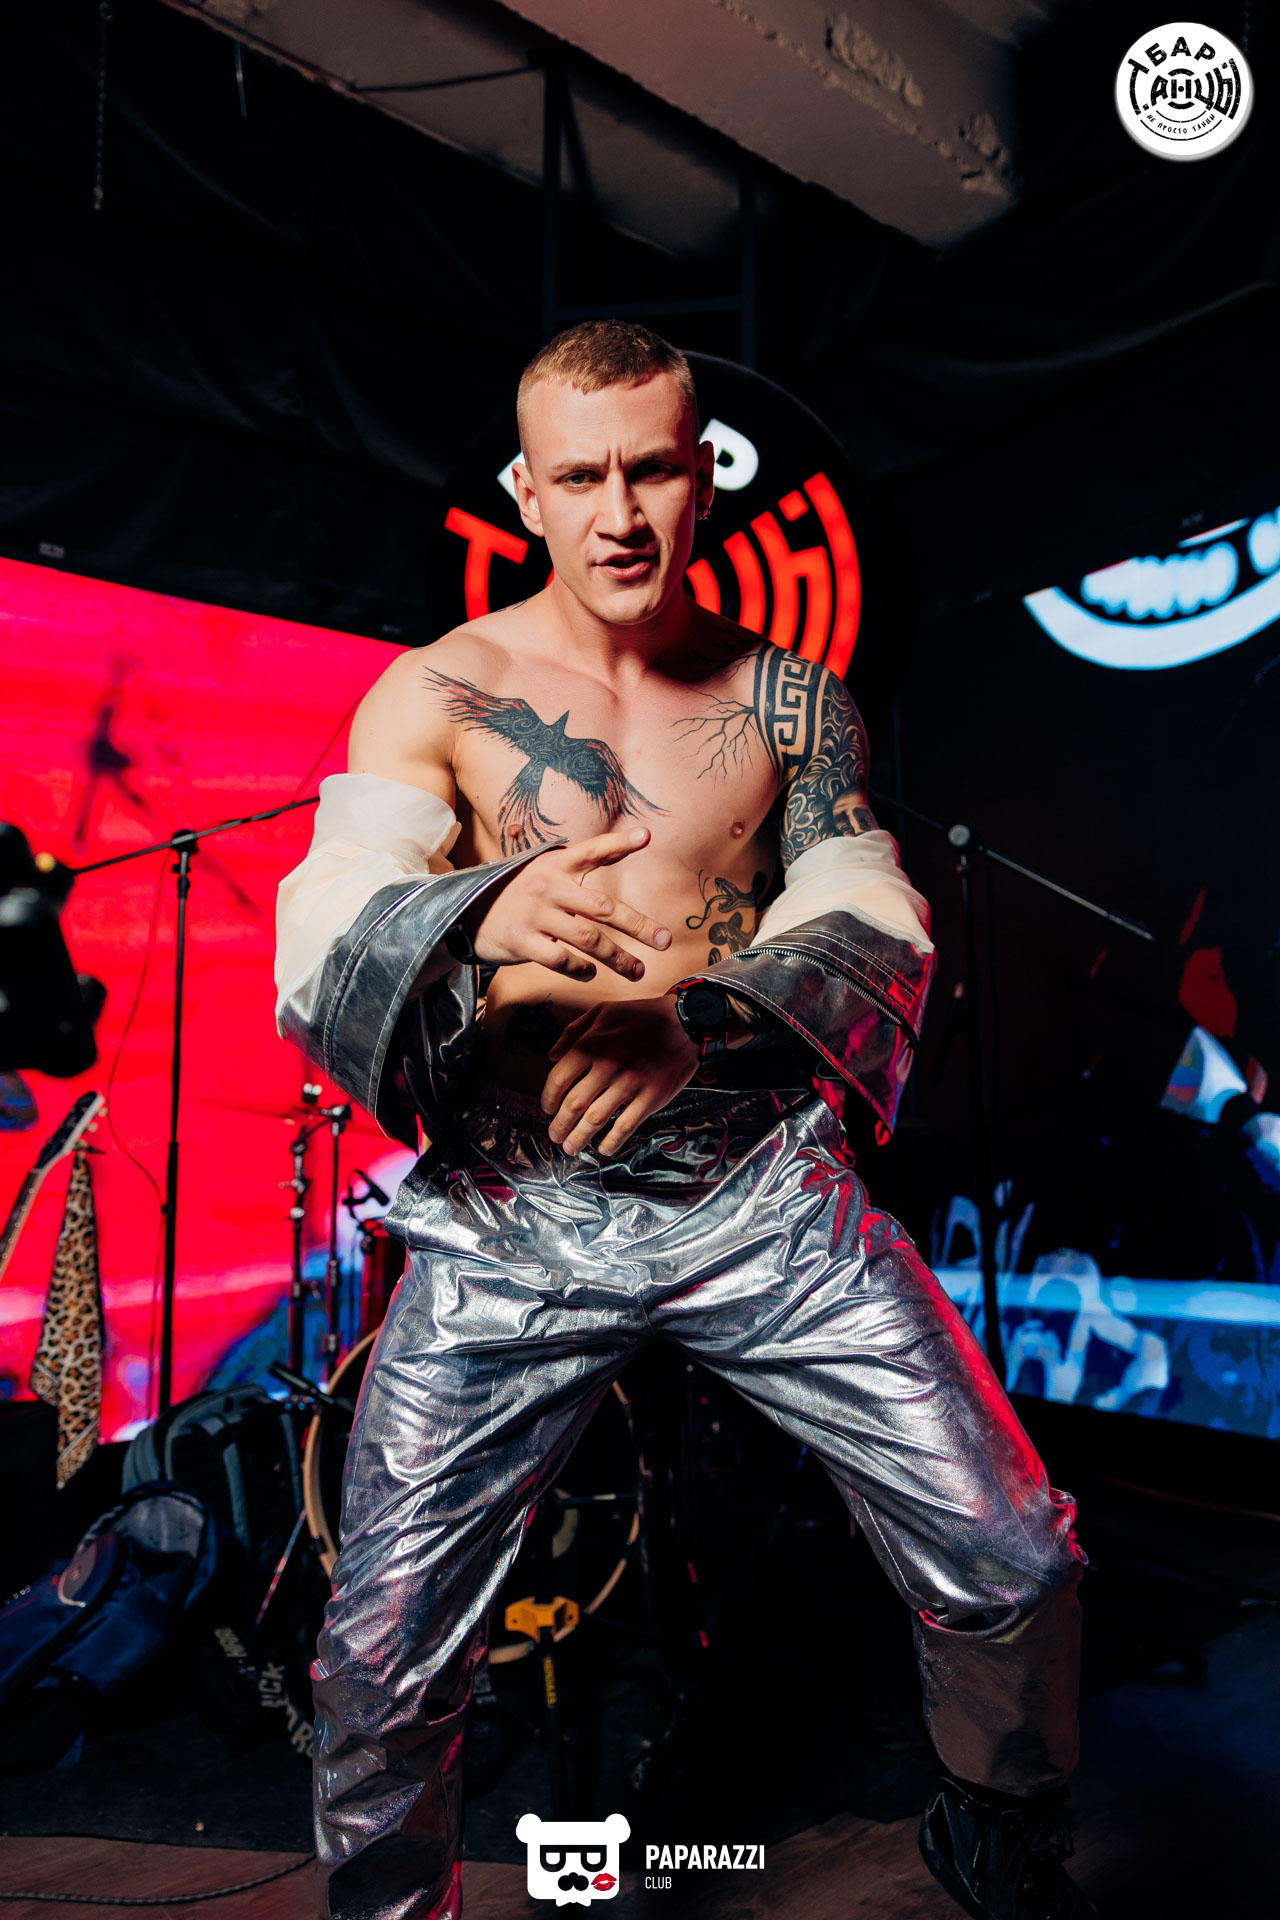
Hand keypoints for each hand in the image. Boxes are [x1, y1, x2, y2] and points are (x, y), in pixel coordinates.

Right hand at [468, 825, 670, 981]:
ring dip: (618, 958)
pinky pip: (560, 959)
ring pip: (587, 939)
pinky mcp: (520, 941)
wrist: (469, 912)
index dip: (618, 843)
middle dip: (638, 926)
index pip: (591, 851)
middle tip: (666, 941)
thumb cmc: (521, 892)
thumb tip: (638, 839)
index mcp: (554, 864)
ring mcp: (533, 915)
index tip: (646, 837)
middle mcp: (546, 886)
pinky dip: (582, 969)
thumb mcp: (547, 868)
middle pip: (602, 907)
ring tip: (638, 970)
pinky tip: (591, 972)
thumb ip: (585, 861)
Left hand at [541, 996, 699, 1155]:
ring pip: (596, 1120)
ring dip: (579, 1137)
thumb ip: (573, 1032)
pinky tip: (604, 1149)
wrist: (686, 1022)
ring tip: (571, 1147)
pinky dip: (612, 1141)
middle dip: (560, 1125)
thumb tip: (551, 1056)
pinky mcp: (651, 1098)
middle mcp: (607, 1067)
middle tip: (555, 1136)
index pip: (559, 1079)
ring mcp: (630, 1084)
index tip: (548, 1109)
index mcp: (591, 1045)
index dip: (548, 1099)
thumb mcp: (603, 1012)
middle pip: (574, 1105)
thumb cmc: (642, 1016)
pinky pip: (626, 1126)